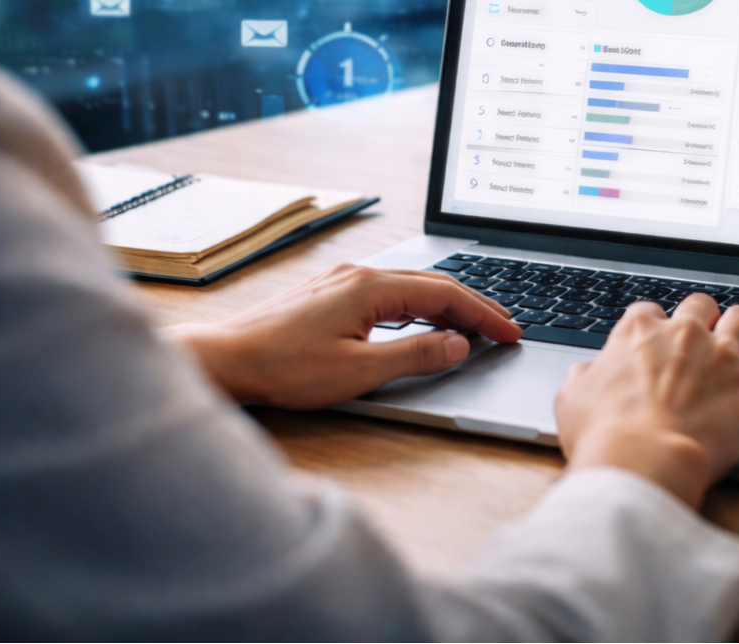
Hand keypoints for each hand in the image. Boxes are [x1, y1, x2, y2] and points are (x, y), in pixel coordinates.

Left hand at [166, 265, 522, 409]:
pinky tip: (422, 322)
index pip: (445, 294)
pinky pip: (388, 294)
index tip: (511, 331)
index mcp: (371, 287)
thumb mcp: (359, 371)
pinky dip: (417, 308)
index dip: (484, 313)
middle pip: (432, 284)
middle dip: (473, 306)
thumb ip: (415, 356)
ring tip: (474, 326)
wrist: (227, 359)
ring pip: (410, 288)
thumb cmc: (283, 368)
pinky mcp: (329, 296)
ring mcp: (341, 283)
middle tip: (505, 328)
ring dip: (446, 305)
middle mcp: (358, 276)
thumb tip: (458, 345)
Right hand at [555, 294, 738, 508]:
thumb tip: (585, 373)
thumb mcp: (571, 400)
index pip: (648, 312)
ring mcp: (721, 356)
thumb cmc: (604, 434)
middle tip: (702, 339)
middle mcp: (683, 334)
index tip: (655, 343)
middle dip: (703, 319)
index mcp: (637, 333)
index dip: (653, 328)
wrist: (643, 460)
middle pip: (701, 305)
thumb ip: (582, 378)